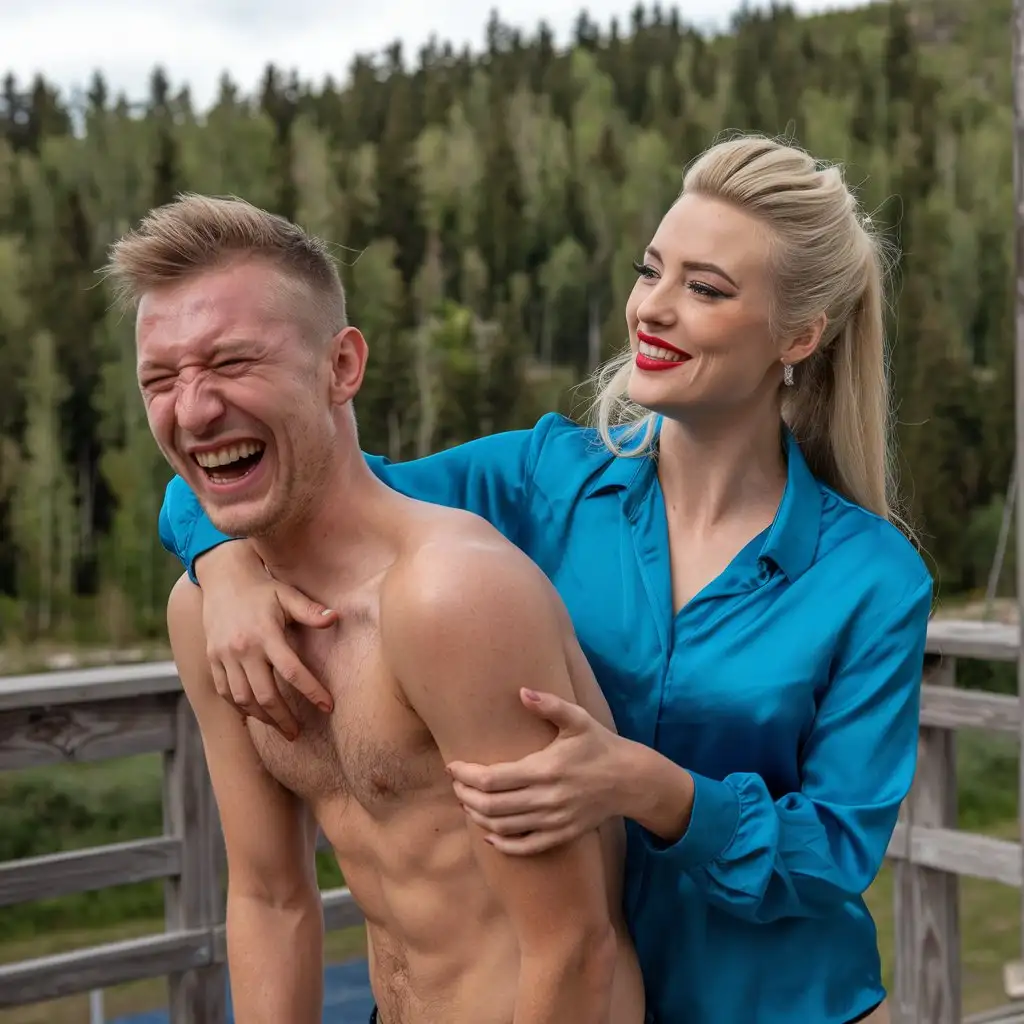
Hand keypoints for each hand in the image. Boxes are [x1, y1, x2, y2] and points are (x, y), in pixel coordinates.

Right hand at [194, 542, 337, 738]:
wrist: (224, 579)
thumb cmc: (263, 589)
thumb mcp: (288, 595)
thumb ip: (310, 610)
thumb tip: (335, 618)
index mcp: (266, 635)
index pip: (292, 671)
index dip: (312, 692)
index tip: (328, 707)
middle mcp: (243, 649)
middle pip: (265, 695)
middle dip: (283, 719)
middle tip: (297, 733)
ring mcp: (224, 656)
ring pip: (242, 699)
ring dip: (262, 717)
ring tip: (278, 726)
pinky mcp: (212, 659)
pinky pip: (224, 692)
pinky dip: (240, 706)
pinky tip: (255, 713)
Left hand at [446, 687, 626, 854]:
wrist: (630, 780)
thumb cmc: (599, 744)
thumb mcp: (578, 719)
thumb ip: (549, 704)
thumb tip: (522, 691)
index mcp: (545, 769)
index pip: (492, 778)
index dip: (466, 775)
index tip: (453, 767)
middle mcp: (547, 799)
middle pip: (491, 805)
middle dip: (465, 795)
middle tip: (456, 784)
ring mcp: (553, 820)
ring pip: (503, 827)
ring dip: (478, 816)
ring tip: (466, 802)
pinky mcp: (561, 834)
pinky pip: (525, 846)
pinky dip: (502, 843)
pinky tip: (489, 833)